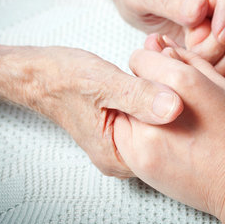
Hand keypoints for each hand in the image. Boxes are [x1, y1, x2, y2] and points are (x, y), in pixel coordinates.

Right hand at [22, 46, 182, 176]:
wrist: (39, 74)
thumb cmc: (64, 78)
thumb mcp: (104, 83)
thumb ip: (138, 96)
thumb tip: (174, 108)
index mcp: (119, 158)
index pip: (169, 145)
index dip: (184, 113)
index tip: (185, 79)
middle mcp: (124, 157)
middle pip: (167, 136)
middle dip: (177, 101)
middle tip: (176, 66)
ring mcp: (125, 144)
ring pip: (161, 123)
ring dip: (168, 95)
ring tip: (166, 66)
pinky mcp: (125, 127)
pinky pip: (151, 115)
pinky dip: (158, 94)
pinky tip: (158, 72)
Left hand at [111, 44, 224, 223]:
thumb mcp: (223, 86)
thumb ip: (187, 59)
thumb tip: (156, 42)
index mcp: (183, 83)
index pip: (140, 57)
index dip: (153, 63)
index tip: (166, 76)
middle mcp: (156, 109)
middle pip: (130, 83)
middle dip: (146, 87)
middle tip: (172, 104)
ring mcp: (143, 140)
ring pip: (125, 111)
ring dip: (139, 112)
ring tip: (170, 124)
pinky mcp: (138, 163)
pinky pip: (125, 137)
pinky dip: (138, 135)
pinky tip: (165, 141)